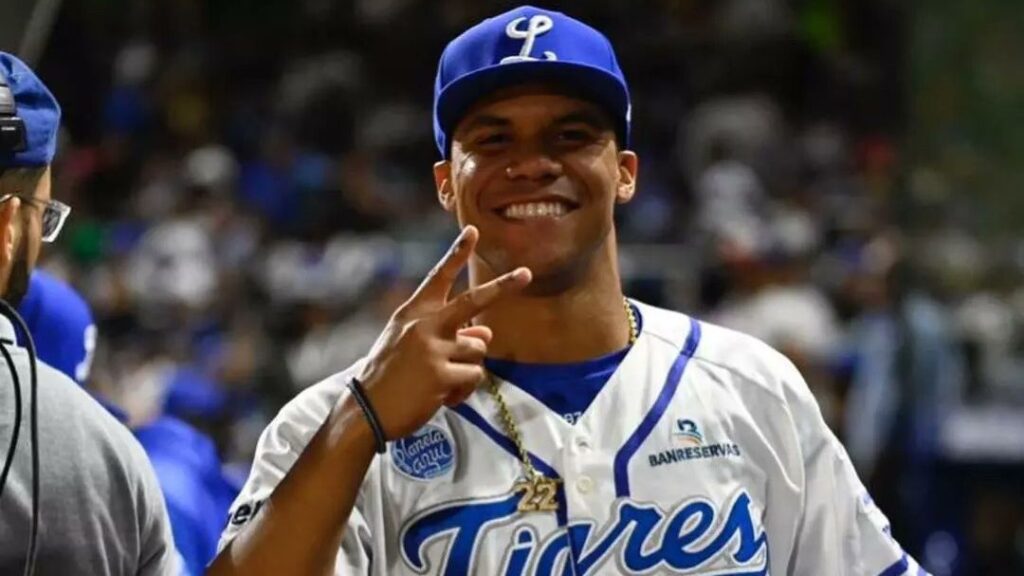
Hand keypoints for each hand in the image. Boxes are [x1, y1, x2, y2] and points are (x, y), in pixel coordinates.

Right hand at [354, 226, 530, 440]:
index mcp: (413, 313)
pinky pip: (474, 376)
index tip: (473, 230)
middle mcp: (424, 325)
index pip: (438, 277)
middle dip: (503, 286)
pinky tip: (441, 397)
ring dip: (468, 367)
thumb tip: (486, 330)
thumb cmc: (388, 376)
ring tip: (441, 382)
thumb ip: (446, 333)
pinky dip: (464, 390)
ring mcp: (433, 348)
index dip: (456, 253)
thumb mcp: (409, 345)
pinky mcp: (442, 374)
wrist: (366, 409)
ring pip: (479, 348)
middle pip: (473, 300)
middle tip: (527, 274)